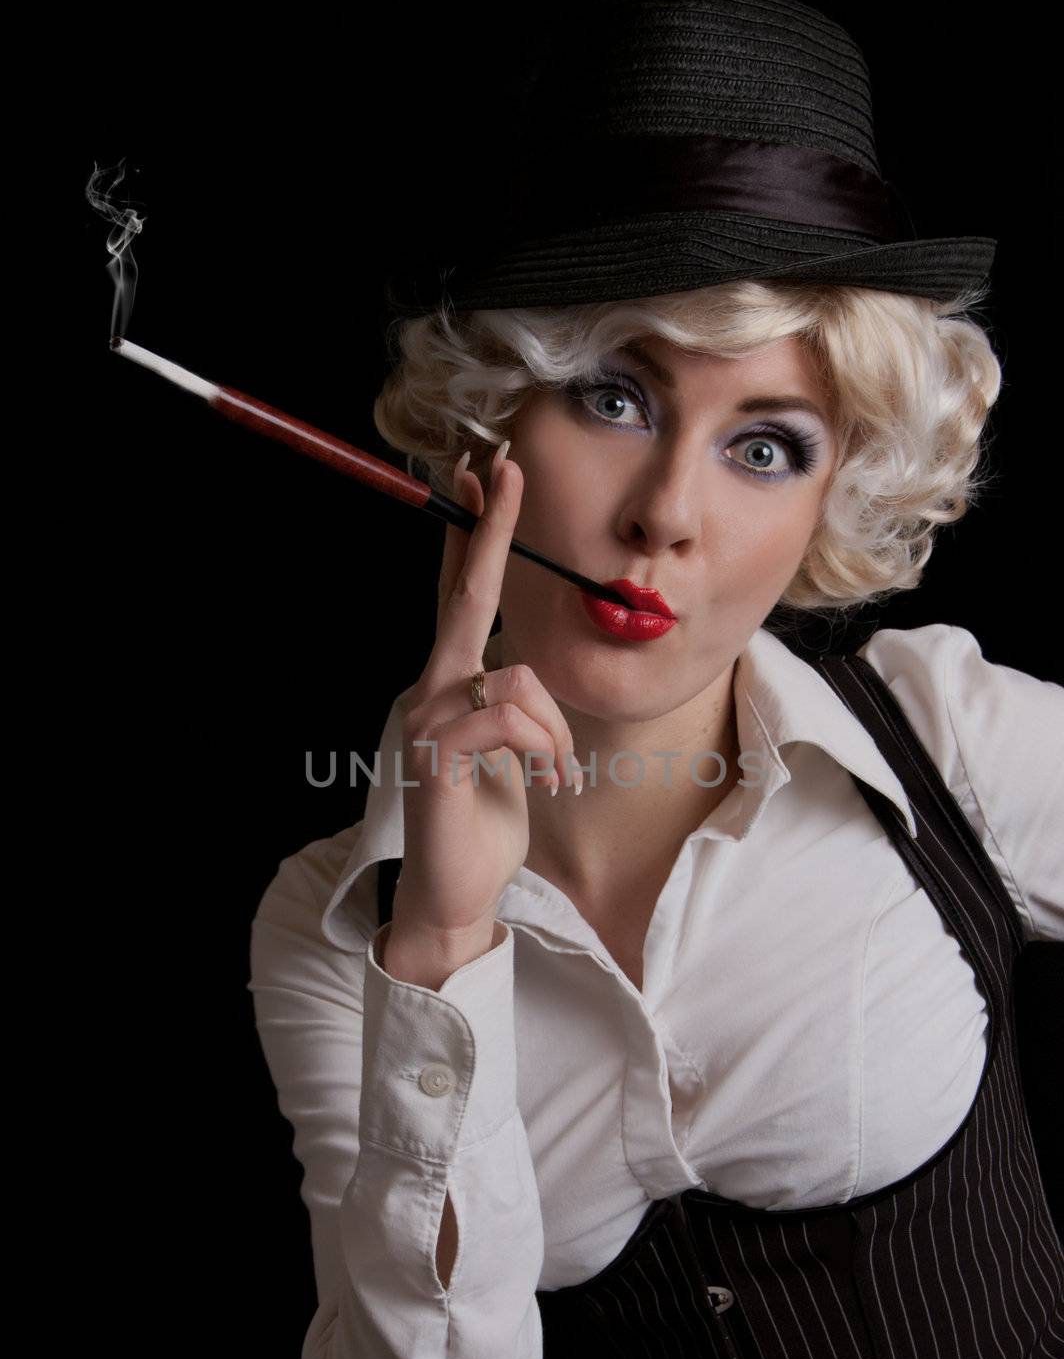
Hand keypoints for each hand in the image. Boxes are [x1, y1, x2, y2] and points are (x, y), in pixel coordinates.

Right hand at [392, 440, 579, 945]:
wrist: (458, 892)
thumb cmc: (486, 822)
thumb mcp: (514, 753)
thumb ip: (513, 706)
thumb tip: (525, 675)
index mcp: (453, 684)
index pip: (460, 596)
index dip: (472, 537)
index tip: (484, 478)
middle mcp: (432, 688)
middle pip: (467, 595)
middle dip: (489, 529)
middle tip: (501, 466)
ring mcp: (429, 718)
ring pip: (520, 678)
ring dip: (557, 733)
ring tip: (556, 775)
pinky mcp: (439, 753)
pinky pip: (513, 718)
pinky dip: (546, 752)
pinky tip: (547, 785)